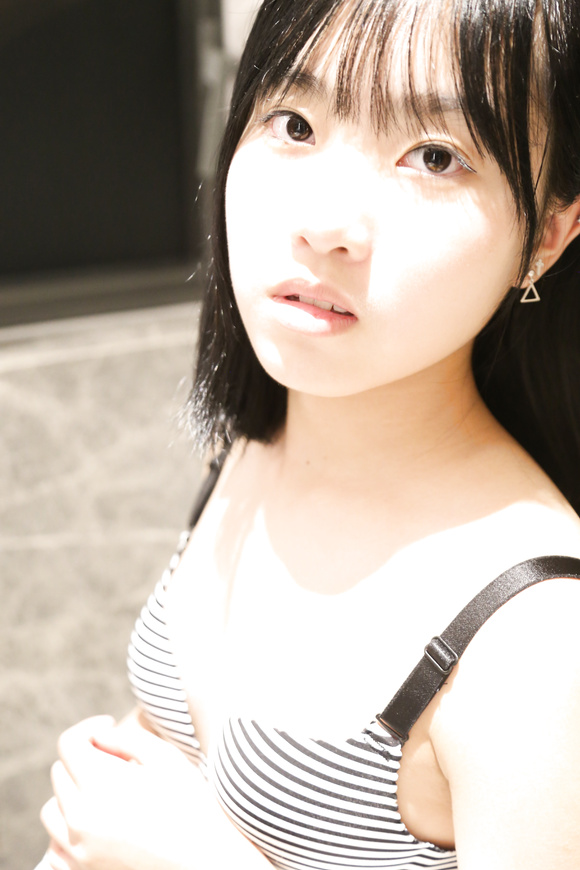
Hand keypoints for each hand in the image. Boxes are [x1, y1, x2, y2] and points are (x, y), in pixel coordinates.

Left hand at [41, 715, 210, 869]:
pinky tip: (97, 824)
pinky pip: (54, 847)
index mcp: (100, 785)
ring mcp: (78, 851)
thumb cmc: (192, 805)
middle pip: (60, 773)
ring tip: (106, 793)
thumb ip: (125, 737)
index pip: (68, 744)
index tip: (108, 726)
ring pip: (53, 809)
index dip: (88, 728)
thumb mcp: (165, 757)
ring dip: (72, 794)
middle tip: (120, 763)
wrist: (206, 861)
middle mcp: (81, 819)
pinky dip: (68, 832)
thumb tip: (98, 736)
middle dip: (85, 758)